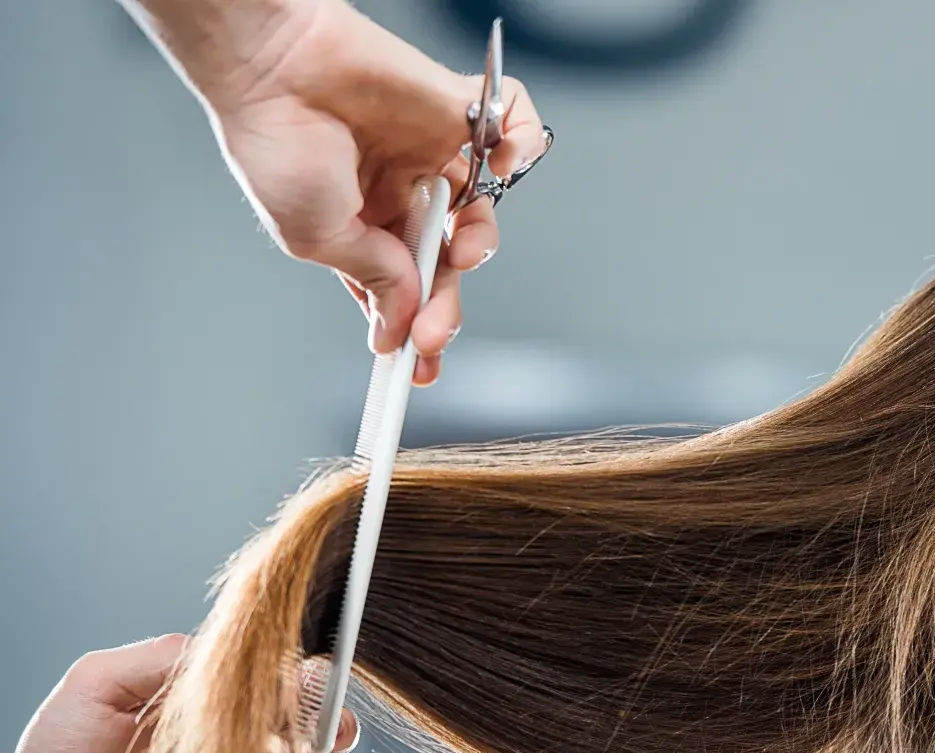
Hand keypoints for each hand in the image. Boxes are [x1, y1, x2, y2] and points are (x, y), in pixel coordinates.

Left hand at [0, 635, 356, 752]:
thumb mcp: (99, 683)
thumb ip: (163, 658)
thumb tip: (234, 654)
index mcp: (207, 692)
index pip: (269, 663)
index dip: (288, 658)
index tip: (287, 662)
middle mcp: (235, 732)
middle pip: (307, 702)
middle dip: (321, 693)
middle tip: (309, 697)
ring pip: (321, 749)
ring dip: (329, 736)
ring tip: (310, 739)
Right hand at [127, 0, 550, 383]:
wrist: (274, 66)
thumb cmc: (275, 144)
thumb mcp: (319, 238)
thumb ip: (375, 277)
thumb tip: (406, 319)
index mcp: (360, 226)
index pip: (403, 286)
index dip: (416, 326)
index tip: (421, 370)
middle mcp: (399, 192)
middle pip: (445, 261)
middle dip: (446, 303)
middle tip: (437, 333)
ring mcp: (430, 152)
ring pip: (481, 211)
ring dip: (479, 243)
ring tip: (458, 252)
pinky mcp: (455, 109)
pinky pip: (513, 126)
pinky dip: (525, 144)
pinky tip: (505, 165)